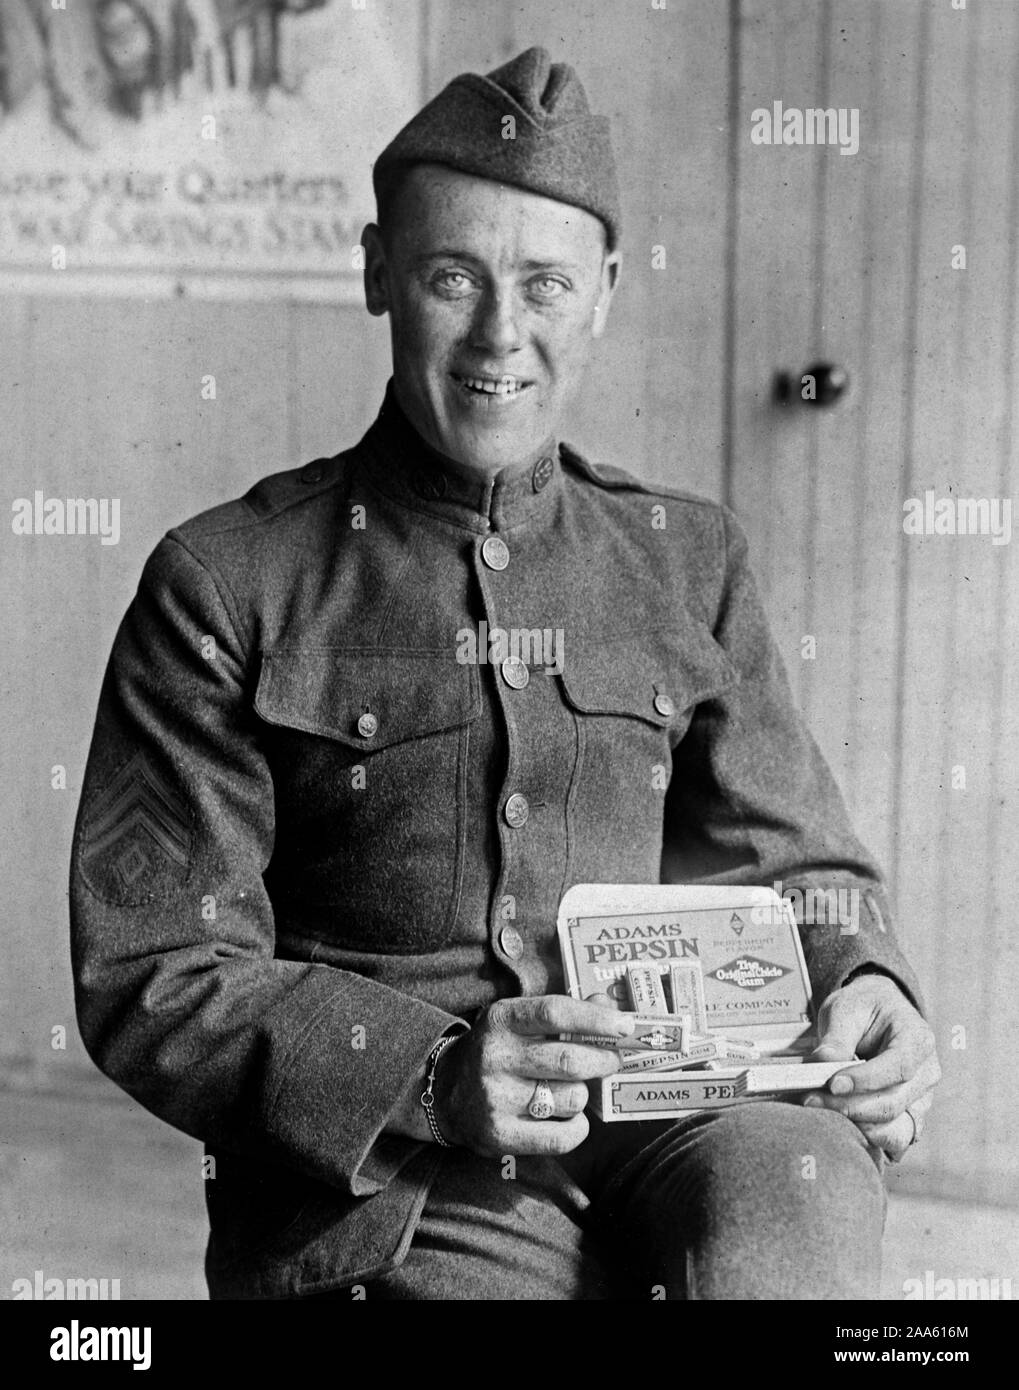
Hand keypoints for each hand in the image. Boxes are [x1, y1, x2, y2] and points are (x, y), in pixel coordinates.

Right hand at [434, 995, 633, 1156]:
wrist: (443, 1092)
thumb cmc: (497, 1051)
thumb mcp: (518, 1021)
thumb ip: (563, 1014)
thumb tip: (608, 1006)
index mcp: (501, 1020)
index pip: (555, 1012)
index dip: (595, 1019)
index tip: (625, 1026)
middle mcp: (495, 1057)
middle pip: (570, 1060)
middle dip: (604, 1061)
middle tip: (612, 1060)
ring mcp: (496, 1098)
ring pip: (571, 1099)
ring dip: (583, 1095)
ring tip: (569, 1090)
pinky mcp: (500, 1135)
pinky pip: (562, 1136)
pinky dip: (577, 1128)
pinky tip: (567, 1118)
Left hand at [806, 973, 940, 1160]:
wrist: (876, 1012)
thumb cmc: (864, 1008)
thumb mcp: (846, 1009)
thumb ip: (837, 1038)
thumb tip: (822, 1063)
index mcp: (918, 1039)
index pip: (898, 1067)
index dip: (865, 1080)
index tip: (832, 1083)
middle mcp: (926, 1073)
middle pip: (892, 1103)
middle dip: (848, 1105)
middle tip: (809, 1098)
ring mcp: (920, 1099)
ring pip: (891, 1126)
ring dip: (853, 1123)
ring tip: (818, 1108)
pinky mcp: (908, 1117)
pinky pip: (891, 1138)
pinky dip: (864, 1135)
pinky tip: (837, 1124)